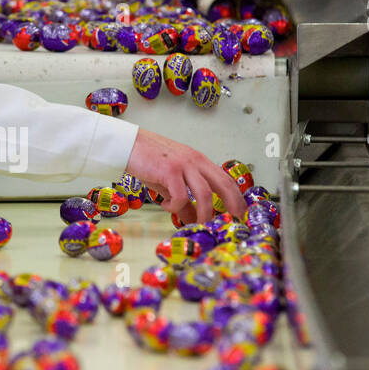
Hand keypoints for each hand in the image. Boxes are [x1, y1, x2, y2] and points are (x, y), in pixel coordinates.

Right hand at [124, 127, 246, 223]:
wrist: (128, 144)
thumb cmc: (148, 160)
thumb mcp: (171, 182)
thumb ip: (185, 201)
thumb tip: (194, 219)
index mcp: (200, 162)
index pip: (226, 180)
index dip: (236, 198)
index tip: (240, 214)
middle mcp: (196, 161)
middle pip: (224, 184)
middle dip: (233, 205)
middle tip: (234, 222)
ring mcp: (184, 165)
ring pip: (205, 194)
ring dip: (205, 214)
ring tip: (199, 225)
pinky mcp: (169, 171)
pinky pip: (180, 196)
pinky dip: (175, 207)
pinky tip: (166, 206)